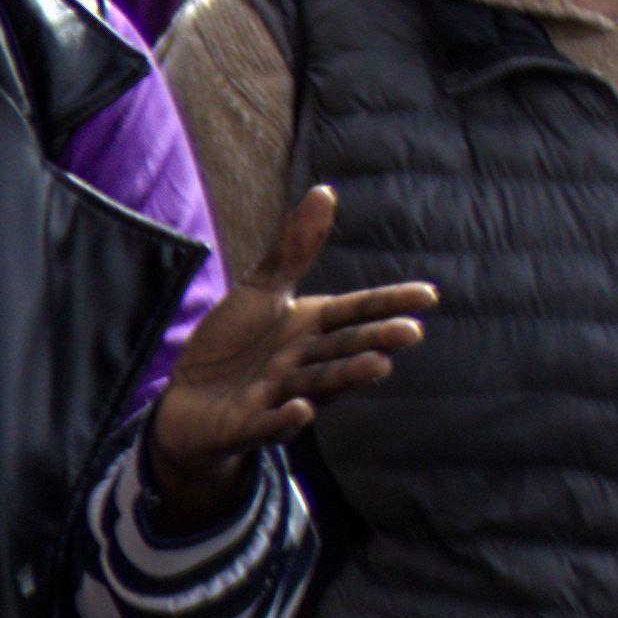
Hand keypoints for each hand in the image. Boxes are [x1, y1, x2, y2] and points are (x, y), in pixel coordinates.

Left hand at [147, 183, 438, 528]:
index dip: (387, 304)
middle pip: (342, 349)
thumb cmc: (234, 344)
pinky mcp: (248, 426)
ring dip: (345, 376)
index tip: (428, 295)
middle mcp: (302, 364)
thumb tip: (325, 190)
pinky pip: (268, 424)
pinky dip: (285, 420)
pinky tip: (303, 411)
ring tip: (379, 365)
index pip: (354, 312)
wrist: (190, 402)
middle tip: (411, 332)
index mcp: (310, 329)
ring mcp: (278, 397)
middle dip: (375, 341)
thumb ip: (294, 249)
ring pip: (317, 385)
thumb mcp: (262, 290)